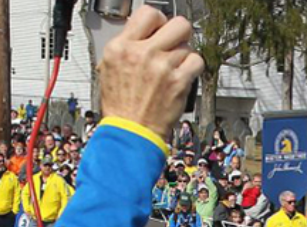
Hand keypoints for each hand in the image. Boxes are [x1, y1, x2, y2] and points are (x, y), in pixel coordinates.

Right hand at [97, 7, 203, 140]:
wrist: (131, 133)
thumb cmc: (121, 107)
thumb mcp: (109, 69)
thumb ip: (128, 46)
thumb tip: (146, 31)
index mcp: (121, 47)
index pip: (149, 13)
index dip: (159, 21)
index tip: (160, 31)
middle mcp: (142, 53)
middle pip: (177, 24)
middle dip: (178, 35)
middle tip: (174, 46)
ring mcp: (162, 67)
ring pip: (187, 45)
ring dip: (183, 57)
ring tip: (172, 70)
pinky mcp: (178, 81)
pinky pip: (197, 61)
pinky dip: (192, 69)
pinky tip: (181, 78)